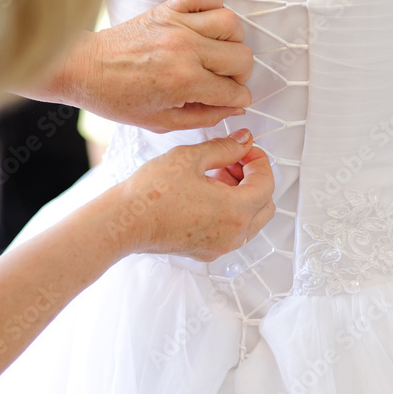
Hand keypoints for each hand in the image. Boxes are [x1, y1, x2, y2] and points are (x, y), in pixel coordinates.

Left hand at [31, 0, 253, 131]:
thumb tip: (235, 106)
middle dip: (240, 74)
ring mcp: (177, 25)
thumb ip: (205, 116)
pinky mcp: (166, 9)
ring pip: (231, 23)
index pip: (235, 90)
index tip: (232, 100)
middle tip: (225, 80)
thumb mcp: (163, 121)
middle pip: (242, 56)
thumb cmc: (118, 99)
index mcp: (185, 82)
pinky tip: (205, 22)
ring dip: (232, 40)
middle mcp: (186, 49)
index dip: (239, 99)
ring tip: (217, 52)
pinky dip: (212, 3)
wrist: (84, 69)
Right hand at [107, 129, 275, 261]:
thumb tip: (243, 141)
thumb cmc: (152, 193)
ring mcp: (221, 246)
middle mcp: (234, 234)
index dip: (259, 160)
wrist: (125, 222)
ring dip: (241, 196)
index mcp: (236, 211)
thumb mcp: (192, 157)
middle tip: (232, 162)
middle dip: (253, 179)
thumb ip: (225, 148)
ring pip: (250, 220)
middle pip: (265, 204)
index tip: (245, 149)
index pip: (267, 183)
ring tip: (214, 177)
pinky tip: (204, 195)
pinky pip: (231, 231)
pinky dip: (228, 212)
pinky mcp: (206, 251)